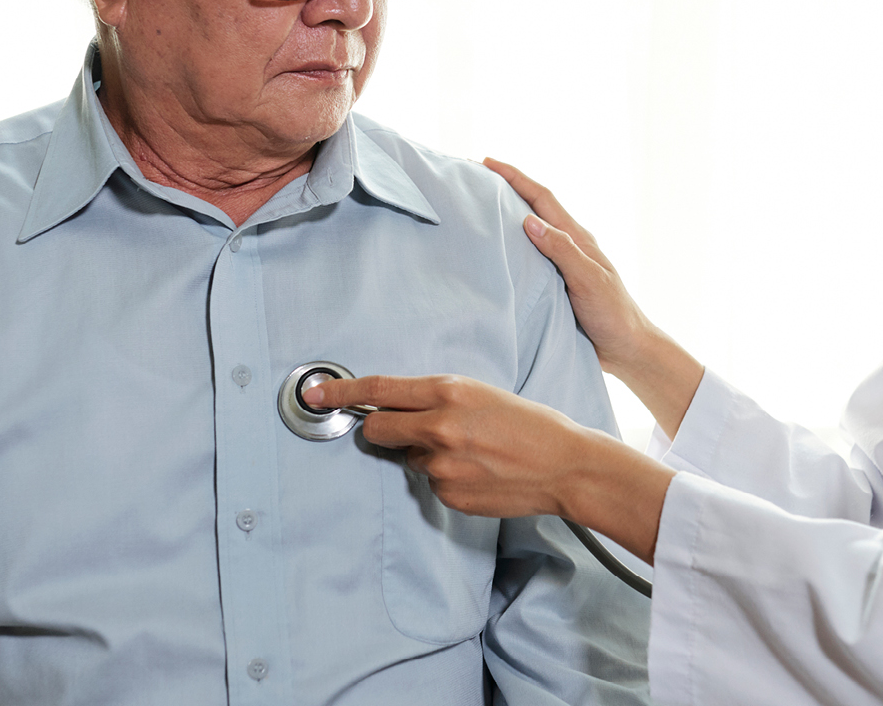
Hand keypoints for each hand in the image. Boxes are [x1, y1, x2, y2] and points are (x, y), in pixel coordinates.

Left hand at [304, 374, 673, 562]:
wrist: (566, 465)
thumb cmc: (531, 424)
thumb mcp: (482, 394)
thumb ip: (438, 398)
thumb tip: (399, 407)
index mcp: (449, 392)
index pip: (379, 389)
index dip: (342, 392)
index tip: (316, 394)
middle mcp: (439, 427)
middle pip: (376, 429)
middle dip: (379, 428)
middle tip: (400, 429)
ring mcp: (442, 465)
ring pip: (408, 457)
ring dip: (426, 454)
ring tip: (471, 452)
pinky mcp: (448, 494)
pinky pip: (430, 483)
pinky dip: (446, 477)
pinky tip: (478, 472)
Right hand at [483, 158, 703, 434]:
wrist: (627, 349)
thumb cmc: (613, 314)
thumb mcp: (588, 280)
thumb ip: (562, 251)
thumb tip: (529, 220)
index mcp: (577, 238)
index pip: (542, 199)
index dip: (515, 178)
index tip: (487, 163)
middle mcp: (568, 246)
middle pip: (533, 208)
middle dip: (505, 189)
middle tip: (474, 178)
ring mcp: (561, 265)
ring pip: (529, 231)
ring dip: (505, 216)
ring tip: (478, 208)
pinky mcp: (555, 284)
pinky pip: (527, 257)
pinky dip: (509, 246)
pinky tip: (494, 252)